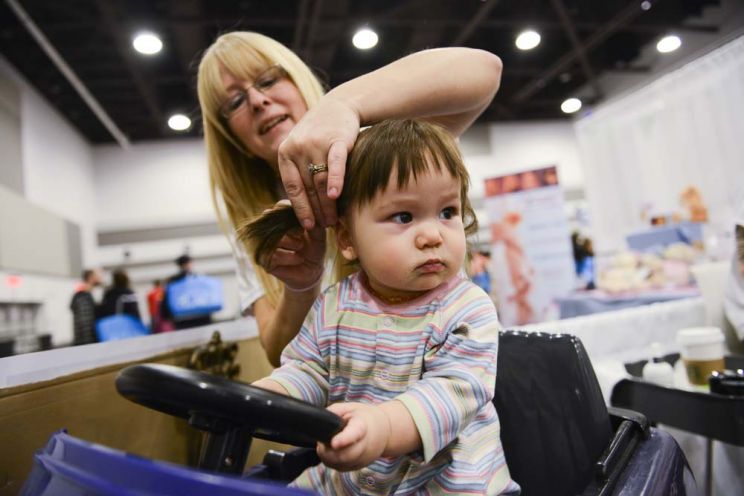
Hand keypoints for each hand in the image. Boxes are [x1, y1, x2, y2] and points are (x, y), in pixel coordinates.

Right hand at [259, 201, 325, 291]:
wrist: (311, 271)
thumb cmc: (314, 249)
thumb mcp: (318, 234)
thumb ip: (315, 223)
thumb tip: (314, 212)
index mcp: (281, 218)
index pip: (280, 206)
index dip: (292, 212)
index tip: (304, 222)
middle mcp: (270, 229)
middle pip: (273, 219)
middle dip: (291, 227)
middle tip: (302, 233)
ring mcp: (265, 244)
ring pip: (275, 237)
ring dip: (292, 242)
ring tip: (301, 247)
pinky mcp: (264, 259)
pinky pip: (274, 254)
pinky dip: (289, 257)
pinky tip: (298, 259)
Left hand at [277, 96, 359, 228]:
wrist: (338, 106)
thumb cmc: (319, 135)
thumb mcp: (301, 150)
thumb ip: (299, 173)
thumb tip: (303, 209)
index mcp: (285, 153)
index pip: (292, 187)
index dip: (300, 209)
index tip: (307, 226)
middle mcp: (298, 148)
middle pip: (308, 187)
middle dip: (316, 211)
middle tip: (324, 228)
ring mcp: (317, 143)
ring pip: (320, 181)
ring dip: (327, 204)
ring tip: (333, 220)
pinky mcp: (337, 140)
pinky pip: (335, 164)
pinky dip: (336, 181)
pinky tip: (335, 195)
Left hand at [317, 402, 390, 471]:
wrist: (384, 431)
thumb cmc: (363, 417)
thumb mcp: (349, 407)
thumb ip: (333, 413)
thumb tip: (319, 422)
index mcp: (362, 426)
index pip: (354, 434)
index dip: (344, 440)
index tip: (334, 443)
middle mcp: (365, 446)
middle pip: (343, 456)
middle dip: (327, 450)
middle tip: (322, 440)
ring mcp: (362, 459)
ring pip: (338, 463)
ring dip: (328, 456)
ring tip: (328, 443)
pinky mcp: (357, 467)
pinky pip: (339, 467)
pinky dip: (332, 460)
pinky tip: (333, 450)